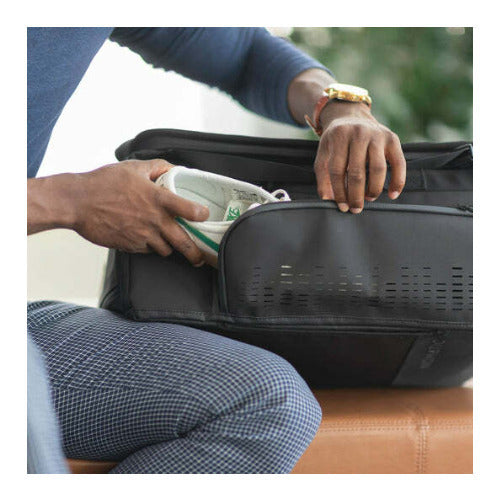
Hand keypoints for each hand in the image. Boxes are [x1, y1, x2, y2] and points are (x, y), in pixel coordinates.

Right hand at [70, 159, 208, 264]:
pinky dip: (150, 247)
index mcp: (158, 199)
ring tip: (169, 241)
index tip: (205, 215)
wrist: (77, 202)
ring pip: (166, 250)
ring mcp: (142, 236)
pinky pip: (147, 251)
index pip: (190, 210)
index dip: (202, 215)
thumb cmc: (103, 183)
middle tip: (200, 257)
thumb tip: (173, 168)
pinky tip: (146, 237)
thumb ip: (157, 167)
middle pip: (184, 243)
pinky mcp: (130, 246)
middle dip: (195, 253)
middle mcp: (154, 221)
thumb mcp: (133, 167)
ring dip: (169, 246)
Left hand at [314, 100, 405, 212]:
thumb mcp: (323, 153)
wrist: (350, 116)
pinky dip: (398, 181)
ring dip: (374, 189)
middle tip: (356, 209)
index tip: (342, 206)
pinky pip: (399, 163)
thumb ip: (323, 176)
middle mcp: (359, 134)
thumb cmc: (336, 141)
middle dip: (356, 195)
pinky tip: (392, 194)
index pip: (337, 170)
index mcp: (339, 137)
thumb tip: (327, 199)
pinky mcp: (392, 138)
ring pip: (378, 169)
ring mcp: (377, 135)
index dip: (339, 191)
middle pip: (357, 172)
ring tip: (369, 198)